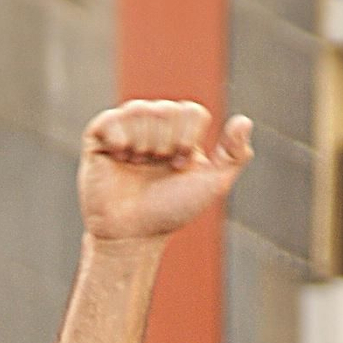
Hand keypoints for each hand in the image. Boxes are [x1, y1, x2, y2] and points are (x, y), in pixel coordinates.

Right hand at [78, 101, 251, 242]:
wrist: (135, 233)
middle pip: (167, 109)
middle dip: (167, 144)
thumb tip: (245, 120)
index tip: (179, 166)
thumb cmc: (172, 210)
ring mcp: (124, 129)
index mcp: (178, 132)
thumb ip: (235, 154)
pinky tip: (120, 159)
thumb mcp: (213, 184)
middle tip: (157, 167)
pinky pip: (111, 119)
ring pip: (140, 110)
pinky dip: (120, 141)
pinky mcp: (97, 137)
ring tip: (138, 164)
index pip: (192, 111)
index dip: (189, 139)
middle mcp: (151, 125)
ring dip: (145, 144)